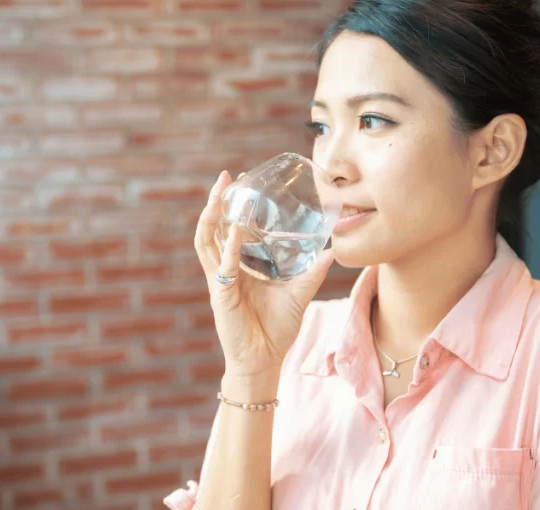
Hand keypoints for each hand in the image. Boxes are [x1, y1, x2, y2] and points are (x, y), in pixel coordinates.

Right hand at [194, 171, 336, 377]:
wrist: (264, 361)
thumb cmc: (276, 330)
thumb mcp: (298, 295)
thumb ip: (311, 273)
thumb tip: (332, 251)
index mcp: (239, 268)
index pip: (228, 230)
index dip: (230, 207)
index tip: (240, 182)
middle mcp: (225, 271)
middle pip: (212, 230)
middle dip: (215, 202)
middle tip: (225, 178)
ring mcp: (221, 283)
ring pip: (207, 243)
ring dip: (212, 218)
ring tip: (219, 197)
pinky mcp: (221, 296)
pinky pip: (223, 268)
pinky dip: (229, 249)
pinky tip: (235, 233)